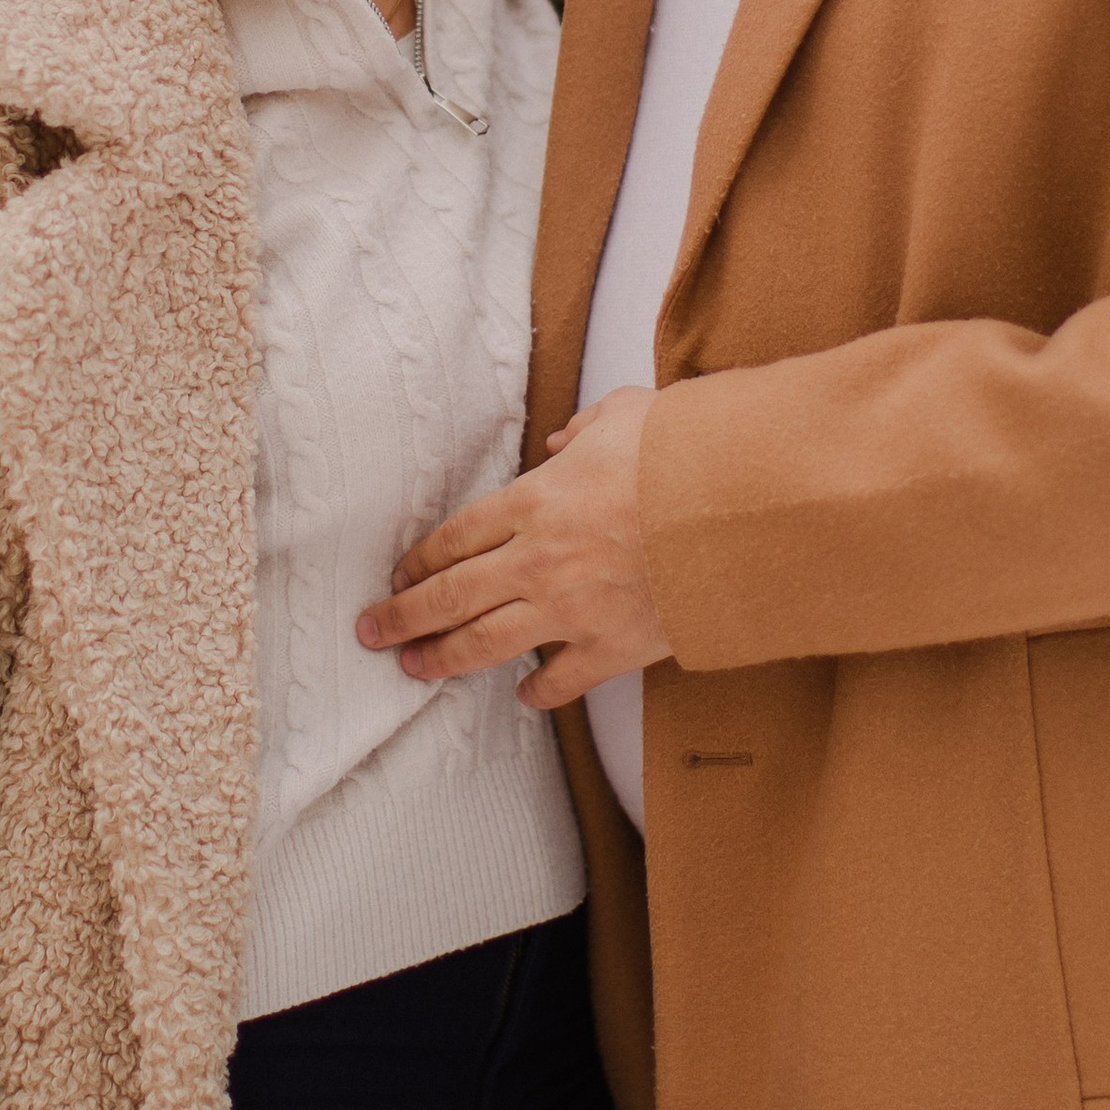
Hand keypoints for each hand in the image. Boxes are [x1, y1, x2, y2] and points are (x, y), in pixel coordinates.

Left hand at [359, 387, 667, 710]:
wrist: (738, 508)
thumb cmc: (681, 454)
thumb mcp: (623, 414)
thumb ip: (583, 429)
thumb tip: (561, 443)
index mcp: (533, 501)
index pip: (454, 537)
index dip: (418, 560)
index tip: (397, 576)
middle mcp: (538, 561)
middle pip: (450, 595)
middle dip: (403, 616)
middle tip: (372, 632)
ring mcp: (572, 610)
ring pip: (486, 643)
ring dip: (444, 658)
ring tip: (415, 668)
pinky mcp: (612, 647)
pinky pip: (562, 679)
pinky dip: (540, 690)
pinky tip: (524, 695)